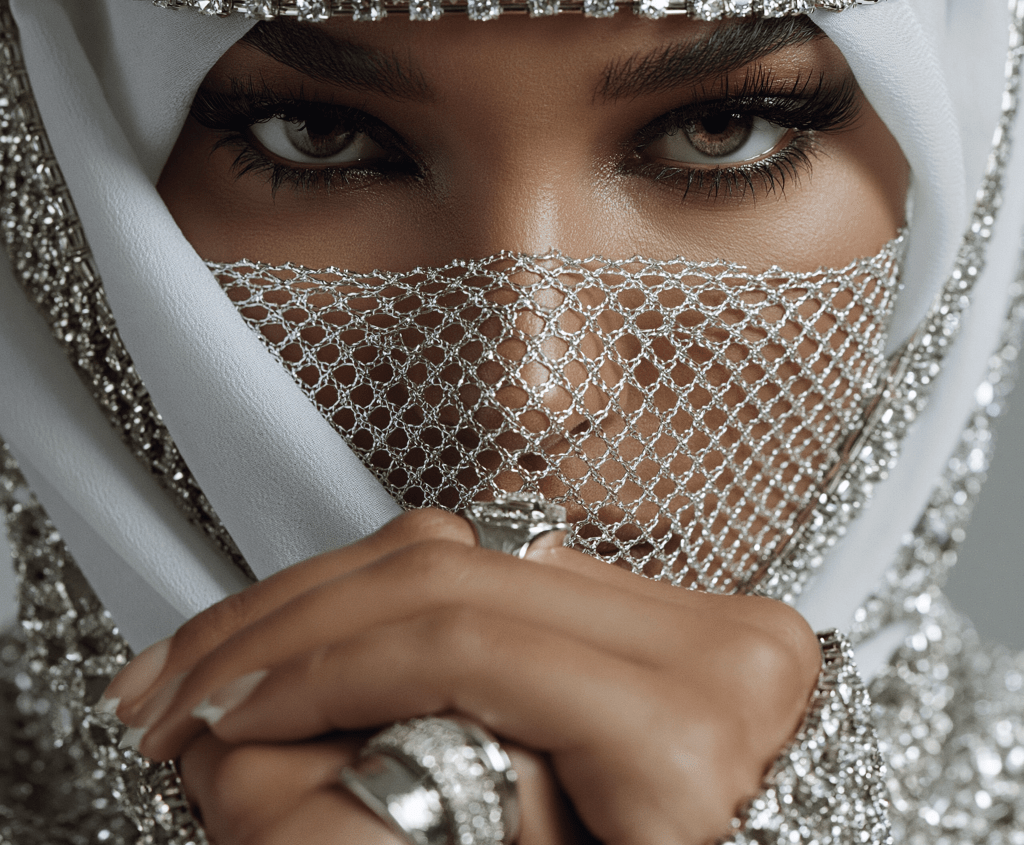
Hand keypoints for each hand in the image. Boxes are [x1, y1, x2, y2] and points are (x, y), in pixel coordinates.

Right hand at [106, 509, 820, 844]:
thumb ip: (405, 804)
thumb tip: (255, 751)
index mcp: (690, 730)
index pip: (461, 634)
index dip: (317, 667)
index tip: (221, 716)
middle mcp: (711, 641)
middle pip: (455, 565)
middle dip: (296, 614)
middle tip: (188, 676)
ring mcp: (695, 609)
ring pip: (471, 546)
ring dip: (333, 591)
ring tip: (226, 646)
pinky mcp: (669, 606)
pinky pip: (510, 569)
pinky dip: (403, 593)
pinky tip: (325, 617)